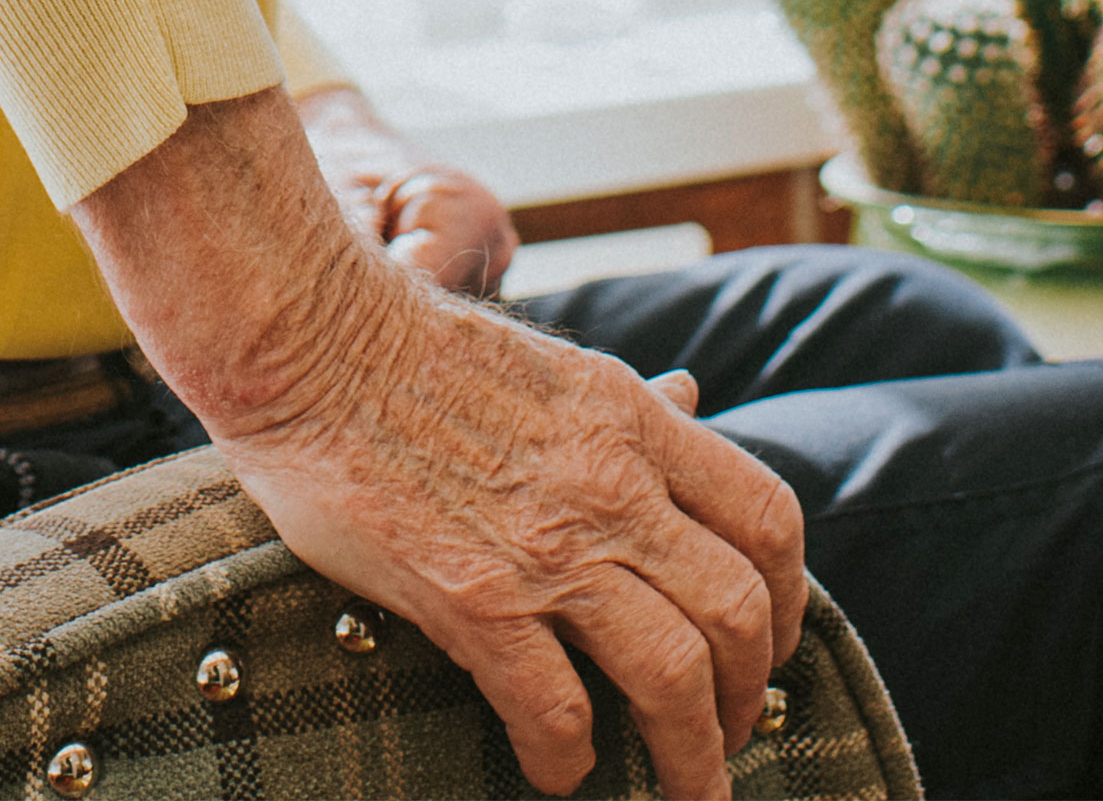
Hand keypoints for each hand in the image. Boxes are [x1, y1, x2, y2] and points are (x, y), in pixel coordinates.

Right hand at [78, 94, 802, 800]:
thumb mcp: (557, 362)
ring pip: (674, 673)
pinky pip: (557, 709)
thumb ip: (629, 403)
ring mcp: (549, 548)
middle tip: (735, 734)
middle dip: (752, 692)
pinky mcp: (476, 601)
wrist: (312, 345)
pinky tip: (561, 774)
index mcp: (637, 421)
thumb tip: (692, 400)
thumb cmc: (418, 351)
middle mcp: (614, 486)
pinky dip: (571, 760)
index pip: (768, 519)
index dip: (790, 598)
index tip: (772, 643)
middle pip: (739, 611)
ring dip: (692, 752)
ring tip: (686, 789)